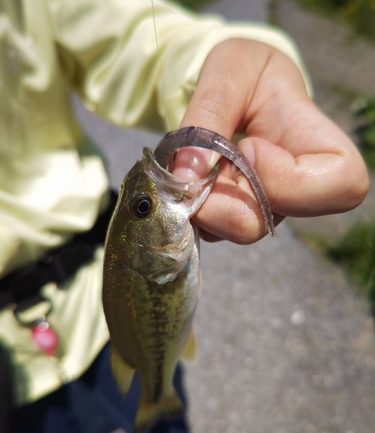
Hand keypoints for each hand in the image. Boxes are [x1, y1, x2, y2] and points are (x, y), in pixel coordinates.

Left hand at [172, 39, 368, 242]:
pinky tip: (198, 173)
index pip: (340, 187)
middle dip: (216, 195)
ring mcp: (269, 209)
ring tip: (203, 159)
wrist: (234, 88)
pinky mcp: (240, 217)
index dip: (284, 179)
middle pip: (261, 223)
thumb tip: (186, 178)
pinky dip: (193, 203)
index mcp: (325, 148)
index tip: (249, 144)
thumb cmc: (246, 71)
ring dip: (201, 197)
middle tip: (204, 157)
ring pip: (230, 229)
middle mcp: (300, 191)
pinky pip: (210, 228)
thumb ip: (210, 114)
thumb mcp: (230, 70)